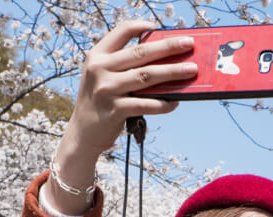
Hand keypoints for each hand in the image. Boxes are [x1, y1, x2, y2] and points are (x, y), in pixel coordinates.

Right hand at [47, 20, 194, 214]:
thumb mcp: (101, 77)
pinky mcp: (115, 110)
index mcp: (97, 56)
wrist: (82, 133)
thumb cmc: (99, 102)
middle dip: (168, 47)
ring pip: (147, 76)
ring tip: (191, 70)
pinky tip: (175, 102)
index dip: (141, 27)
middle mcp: (100, 69)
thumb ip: (122, 65)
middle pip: (140, 53)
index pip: (121, 32)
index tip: (158, 27)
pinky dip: (162, 103)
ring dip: (172, 72)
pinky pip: (145, 104)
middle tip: (189, 44)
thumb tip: (161, 59)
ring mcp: (107, 90)